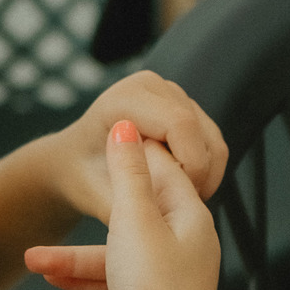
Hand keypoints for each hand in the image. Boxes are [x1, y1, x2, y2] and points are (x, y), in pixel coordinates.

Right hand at [26, 123, 219, 289]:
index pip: (165, 169)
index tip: (105, 135)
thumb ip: (127, 172)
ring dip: (73, 256)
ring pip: (116, 253)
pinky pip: (114, 283)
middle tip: (76, 184)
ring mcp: (169, 280)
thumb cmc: (151, 286)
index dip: (134, 150)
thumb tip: (127, 125)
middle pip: (136, 213)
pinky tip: (49, 279)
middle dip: (92, 208)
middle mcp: (185, 246)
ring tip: (32, 260)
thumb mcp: (133, 220)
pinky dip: (84, 280)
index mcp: (191, 218)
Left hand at [47, 70, 226, 227]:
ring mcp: (170, 92)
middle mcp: (150, 86)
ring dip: (203, 174)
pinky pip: (212, 141)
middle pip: (200, 130)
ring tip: (174, 196)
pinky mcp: (185, 106)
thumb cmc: (82, 177)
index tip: (175, 198)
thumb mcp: (100, 196)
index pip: (180, 124)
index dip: (189, 165)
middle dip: (196, 174)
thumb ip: (132, 197)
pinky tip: (180, 184)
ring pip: (212, 138)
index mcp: (124, 98)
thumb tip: (167, 198)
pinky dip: (205, 169)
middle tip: (175, 204)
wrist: (76, 163)